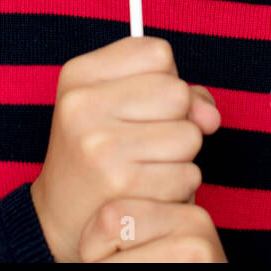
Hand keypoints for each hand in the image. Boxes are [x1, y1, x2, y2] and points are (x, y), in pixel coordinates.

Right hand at [30, 36, 220, 263]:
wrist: (60, 218)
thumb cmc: (98, 151)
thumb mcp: (118, 104)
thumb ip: (174, 92)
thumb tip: (210, 117)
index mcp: (78, 74)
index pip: (157, 53)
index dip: (163, 78)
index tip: (141, 102)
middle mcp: (83, 105)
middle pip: (177, 92)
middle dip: (177, 117)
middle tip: (145, 139)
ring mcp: (99, 145)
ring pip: (190, 135)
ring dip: (181, 155)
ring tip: (147, 164)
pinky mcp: (121, 186)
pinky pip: (188, 174)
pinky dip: (179, 185)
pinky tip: (149, 189)